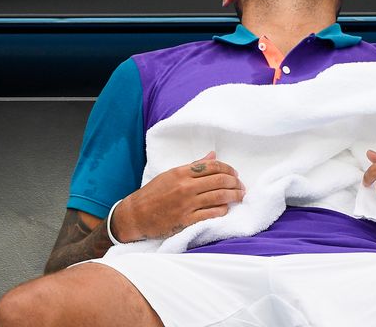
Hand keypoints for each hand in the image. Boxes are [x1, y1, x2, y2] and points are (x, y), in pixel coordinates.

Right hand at [112, 152, 244, 241]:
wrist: (135, 215)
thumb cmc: (153, 194)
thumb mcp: (171, 175)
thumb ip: (193, 166)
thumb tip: (212, 155)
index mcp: (181, 173)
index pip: (212, 166)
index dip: (227, 168)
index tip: (234, 173)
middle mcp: (185, 187)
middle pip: (219, 181)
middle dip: (235, 182)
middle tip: (241, 185)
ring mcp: (187, 204)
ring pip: (219, 197)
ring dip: (234, 196)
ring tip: (240, 196)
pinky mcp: (187, 220)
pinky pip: (212, 214)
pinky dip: (223, 210)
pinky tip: (226, 208)